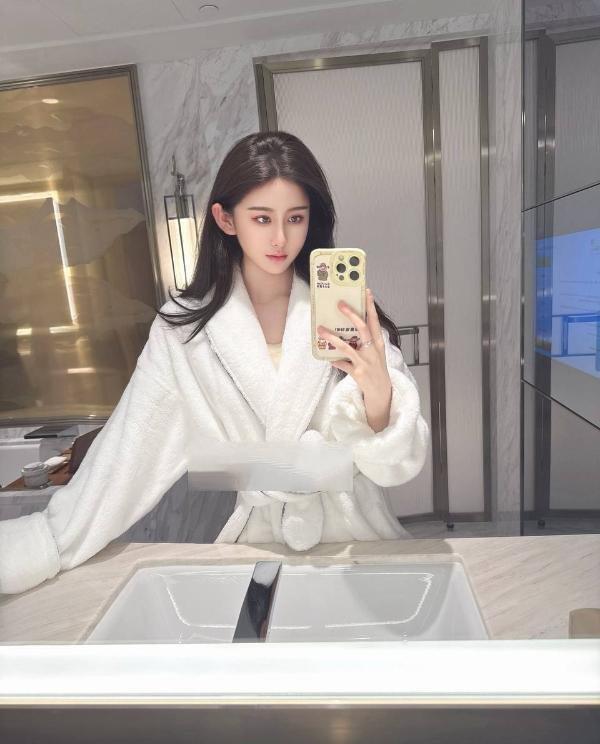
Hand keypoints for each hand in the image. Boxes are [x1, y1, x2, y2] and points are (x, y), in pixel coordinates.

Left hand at [317, 288, 391, 431]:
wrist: (382, 392)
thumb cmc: (376, 368)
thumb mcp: (375, 353)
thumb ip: (364, 340)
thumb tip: (347, 327)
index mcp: (378, 343)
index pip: (375, 321)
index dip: (371, 306)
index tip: (366, 292)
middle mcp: (373, 350)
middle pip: (362, 329)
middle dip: (351, 315)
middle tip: (340, 304)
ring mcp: (365, 362)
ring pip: (347, 346)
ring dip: (332, 338)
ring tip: (320, 330)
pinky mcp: (358, 373)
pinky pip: (342, 365)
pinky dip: (334, 360)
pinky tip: (327, 357)